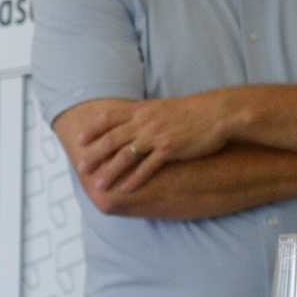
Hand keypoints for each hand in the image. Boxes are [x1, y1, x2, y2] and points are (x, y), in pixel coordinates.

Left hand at [69, 91, 236, 199]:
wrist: (217, 113)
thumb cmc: (191, 111)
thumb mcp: (161, 108)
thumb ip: (143, 114)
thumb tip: (129, 121)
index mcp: (141, 110)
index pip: (109, 118)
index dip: (93, 129)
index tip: (79, 140)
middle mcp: (144, 122)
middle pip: (112, 139)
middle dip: (94, 155)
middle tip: (80, 168)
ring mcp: (156, 136)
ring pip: (126, 155)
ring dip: (110, 171)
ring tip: (99, 185)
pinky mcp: (170, 149)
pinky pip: (148, 166)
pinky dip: (135, 178)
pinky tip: (125, 189)